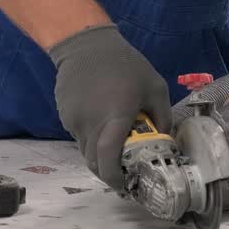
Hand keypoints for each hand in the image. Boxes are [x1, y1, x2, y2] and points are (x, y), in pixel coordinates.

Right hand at [48, 25, 171, 189]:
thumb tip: (164, 142)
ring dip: (99, 153)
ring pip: (85, 150)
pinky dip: (90, 136)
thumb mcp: (155, 87)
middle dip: (108, 172)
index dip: (114, 178)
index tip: (125, 185)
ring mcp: (74, 120)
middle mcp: (91, 123)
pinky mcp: (64, 114)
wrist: (86, 44)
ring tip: (113, 142)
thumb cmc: (126, 65)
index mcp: (115, 117)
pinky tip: (100, 119)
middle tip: (122, 171)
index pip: (108, 159)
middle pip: (94, 162)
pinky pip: (78, 135)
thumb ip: (162, 117)